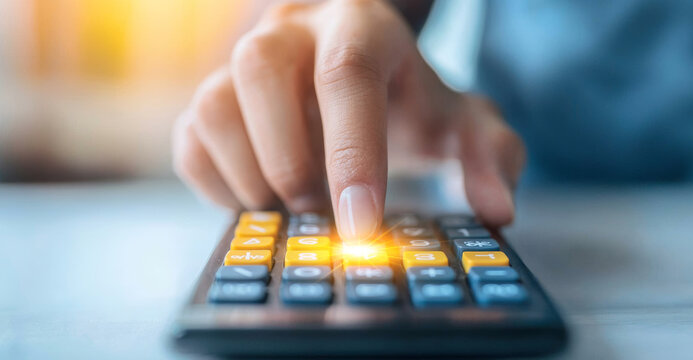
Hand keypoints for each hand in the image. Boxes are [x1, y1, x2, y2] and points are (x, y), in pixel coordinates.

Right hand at [173, 0, 525, 241]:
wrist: (352, 70)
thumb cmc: (407, 98)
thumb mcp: (462, 121)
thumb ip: (490, 156)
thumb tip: (498, 210)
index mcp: (361, 26)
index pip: (349, 72)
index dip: (353, 149)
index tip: (361, 223)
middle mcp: (293, 32)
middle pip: (263, 69)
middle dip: (292, 158)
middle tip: (322, 211)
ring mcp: (241, 62)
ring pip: (214, 103)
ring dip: (252, 175)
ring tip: (293, 207)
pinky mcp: (208, 99)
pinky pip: (190, 140)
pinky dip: (219, 185)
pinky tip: (262, 201)